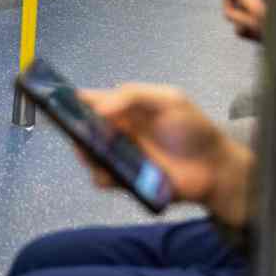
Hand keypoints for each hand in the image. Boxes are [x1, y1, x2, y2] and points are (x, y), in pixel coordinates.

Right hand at [79, 83, 252, 224]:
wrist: (216, 169)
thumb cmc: (194, 129)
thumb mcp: (169, 100)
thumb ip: (134, 95)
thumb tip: (100, 108)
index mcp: (125, 108)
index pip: (92, 101)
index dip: (73, 101)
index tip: (60, 103)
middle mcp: (118, 131)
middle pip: (83, 129)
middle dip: (76, 130)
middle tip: (82, 133)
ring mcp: (120, 156)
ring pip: (88, 154)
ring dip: (86, 153)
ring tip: (96, 153)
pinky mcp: (126, 179)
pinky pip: (102, 178)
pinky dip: (102, 176)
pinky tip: (111, 174)